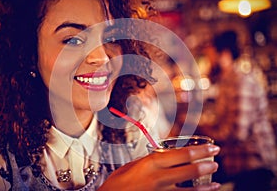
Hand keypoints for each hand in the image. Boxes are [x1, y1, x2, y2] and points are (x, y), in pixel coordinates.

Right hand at [98, 144, 219, 190]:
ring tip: (216, 182)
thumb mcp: (132, 166)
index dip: (201, 150)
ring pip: (191, 190)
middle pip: (190, 170)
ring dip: (206, 186)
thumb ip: (150, 162)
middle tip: (216, 161)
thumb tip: (164, 158)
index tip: (213, 147)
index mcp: (151, 163)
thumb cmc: (117, 184)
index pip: (183, 154)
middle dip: (206, 164)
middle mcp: (159, 178)